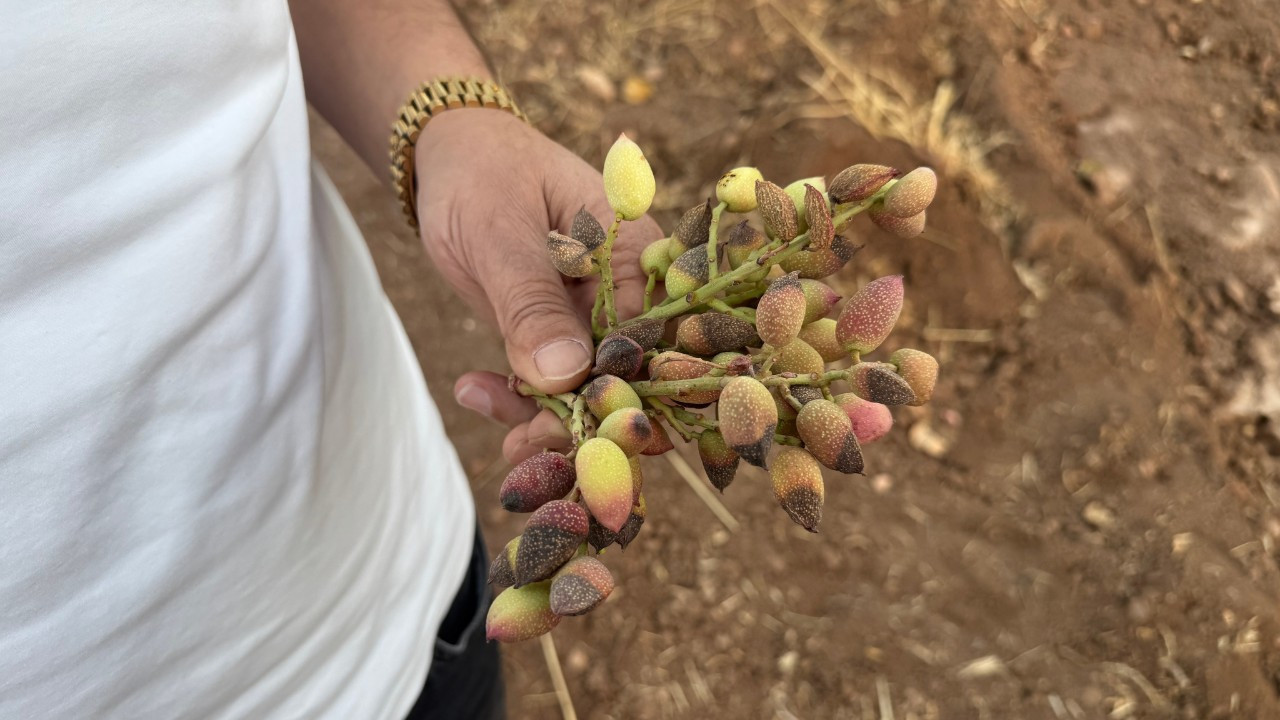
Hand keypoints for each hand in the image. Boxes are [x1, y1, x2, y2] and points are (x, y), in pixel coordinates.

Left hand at [414, 109, 661, 463]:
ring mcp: (595, 316)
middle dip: (578, 420)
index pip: (649, 341)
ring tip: (482, 408)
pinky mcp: (559, 333)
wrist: (448, 154)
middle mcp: (630, 291)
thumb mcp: (500, 233)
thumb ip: (531, 303)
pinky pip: (551, 384)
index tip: (575, 428)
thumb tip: (566, 375)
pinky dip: (516, 400)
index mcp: (639, 254)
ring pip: (586, 391)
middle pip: (626, 376)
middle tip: (518, 443)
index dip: (620, 392)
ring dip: (539, 417)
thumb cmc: (482, 174)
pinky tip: (472, 389)